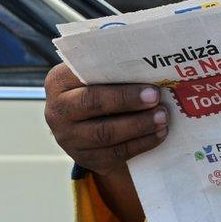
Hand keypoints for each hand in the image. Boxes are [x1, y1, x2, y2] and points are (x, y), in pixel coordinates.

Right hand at [44, 63, 168, 175]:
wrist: (86, 122)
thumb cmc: (98, 87)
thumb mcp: (95, 72)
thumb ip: (112, 66)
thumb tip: (147, 63)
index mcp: (59, 82)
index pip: (86, 79)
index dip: (119, 85)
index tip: (150, 84)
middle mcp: (58, 112)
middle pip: (93, 105)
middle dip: (128, 101)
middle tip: (156, 98)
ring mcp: (69, 138)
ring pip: (105, 134)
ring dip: (139, 125)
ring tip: (162, 117)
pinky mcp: (86, 158)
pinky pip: (115, 153)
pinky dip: (142, 143)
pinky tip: (159, 133)